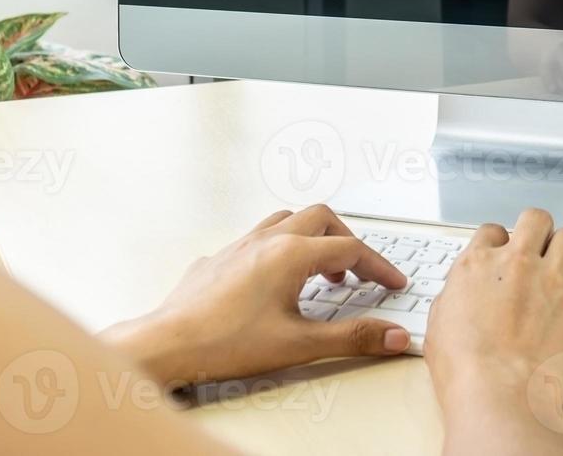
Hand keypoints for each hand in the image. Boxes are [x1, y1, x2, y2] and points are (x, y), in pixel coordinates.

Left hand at [103, 205, 411, 384]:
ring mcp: (239, 245)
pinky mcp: (219, 258)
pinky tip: (274, 281)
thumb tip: (393, 335)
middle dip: (346, 241)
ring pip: (286, 220)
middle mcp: (266, 240)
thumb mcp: (300, 344)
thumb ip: (352, 338)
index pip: (350, 249)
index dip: (378, 266)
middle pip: (321, 218)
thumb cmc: (226, 342)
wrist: (169, 343)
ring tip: (319, 273)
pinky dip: (280, 248)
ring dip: (312, 239)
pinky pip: (258, 237)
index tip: (392, 283)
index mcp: (290, 254)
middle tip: (356, 272)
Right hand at [425, 209, 562, 452]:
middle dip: (538, 233)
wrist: (497, 396)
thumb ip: (453, 299)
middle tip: (539, 253)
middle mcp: (516, 263)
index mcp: (477, 265)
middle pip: (536, 219)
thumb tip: (461, 297)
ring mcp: (552, 281)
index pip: (493, 231)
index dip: (500, 243)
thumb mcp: (437, 326)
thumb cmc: (464, 371)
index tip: (504, 258)